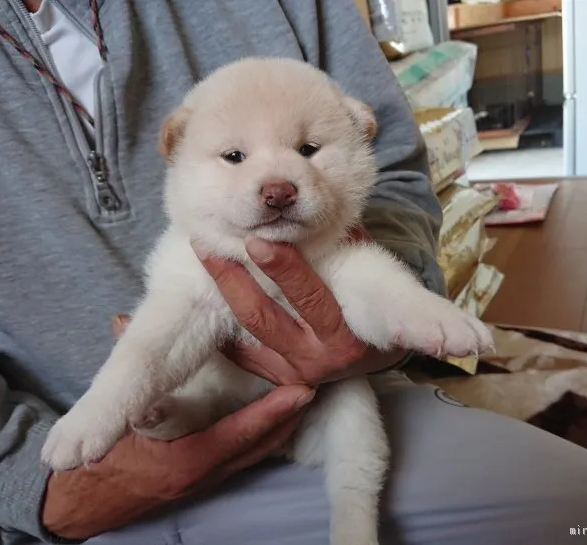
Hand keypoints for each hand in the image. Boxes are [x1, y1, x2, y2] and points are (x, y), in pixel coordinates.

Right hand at [42, 317, 313, 539]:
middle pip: (260, 446)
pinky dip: (264, 435)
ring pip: (258, 453)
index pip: (239, 434)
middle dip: (288, 419)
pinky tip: (276, 416)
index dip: (272, 413)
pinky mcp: (207, 479)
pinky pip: (247, 457)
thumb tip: (121, 324)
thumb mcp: (109, 420)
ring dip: (281, 426)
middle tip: (314, 386)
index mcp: (184, 460)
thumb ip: (121, 372)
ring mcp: (208, 480)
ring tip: (302, 396)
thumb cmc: (100, 463)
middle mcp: (204, 474)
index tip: (299, 391)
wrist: (88, 504)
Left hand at [197, 228, 405, 385]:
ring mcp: (294, 373)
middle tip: (208, 247)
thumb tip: (317, 207)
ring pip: (246, 333)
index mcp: (344, 337)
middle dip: (232, 280)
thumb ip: (347, 246)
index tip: (255, 241)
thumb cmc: (377, 307)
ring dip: (222, 296)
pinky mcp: (278, 378)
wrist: (381, 356)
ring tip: (204, 260)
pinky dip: (225, 325)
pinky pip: (241, 354)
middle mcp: (317, 359)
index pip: (309, 298)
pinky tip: (210, 298)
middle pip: (263, 318)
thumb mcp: (370, 276)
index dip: (282, 269)